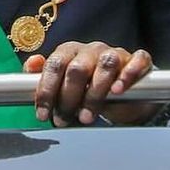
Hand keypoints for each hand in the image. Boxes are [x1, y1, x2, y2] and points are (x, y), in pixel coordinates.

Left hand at [24, 41, 156, 126]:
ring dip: (95, 93)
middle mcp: (91, 49)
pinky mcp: (138, 60)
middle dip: (68, 97)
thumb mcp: (64, 85)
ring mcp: (115, 53)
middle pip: (77, 68)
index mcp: (69, 52)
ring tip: (88, 116)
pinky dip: (127, 75)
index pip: (54, 65)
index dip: (46, 90)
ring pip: (106, 65)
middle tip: (64, 120)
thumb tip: (32, 64)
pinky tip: (118, 91)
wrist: (127, 96)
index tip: (43, 114)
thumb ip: (44, 77)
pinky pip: (136, 60)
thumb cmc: (89, 88)